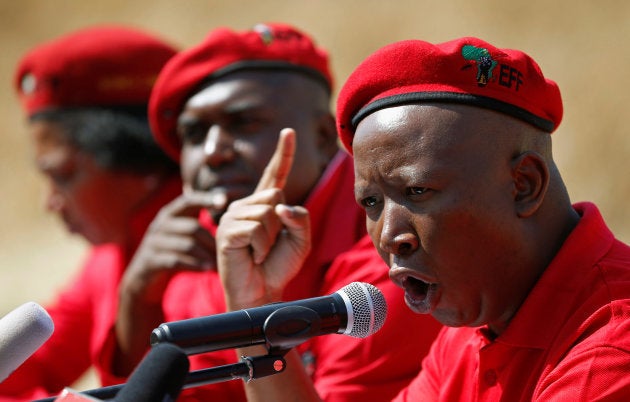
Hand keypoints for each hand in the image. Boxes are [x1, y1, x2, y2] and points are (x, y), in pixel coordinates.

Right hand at [120, 192, 219, 302]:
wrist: (144, 276)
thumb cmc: (173, 250)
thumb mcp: (181, 233)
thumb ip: (198, 222)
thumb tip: (231, 215)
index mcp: (170, 213)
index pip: (188, 200)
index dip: (205, 199)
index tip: (224, 201)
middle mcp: (160, 224)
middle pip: (192, 227)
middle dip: (212, 241)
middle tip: (226, 252)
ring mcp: (153, 243)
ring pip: (186, 245)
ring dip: (206, 255)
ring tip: (218, 263)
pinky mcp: (149, 261)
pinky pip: (176, 261)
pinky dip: (194, 265)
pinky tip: (207, 269)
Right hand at [216, 128, 311, 309]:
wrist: (262, 292)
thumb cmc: (278, 266)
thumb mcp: (301, 240)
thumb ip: (300, 217)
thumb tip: (280, 205)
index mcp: (264, 205)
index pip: (276, 174)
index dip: (283, 153)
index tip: (289, 131)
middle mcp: (246, 205)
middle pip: (275, 196)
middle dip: (282, 224)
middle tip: (269, 246)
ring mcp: (232, 216)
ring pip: (266, 213)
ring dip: (270, 239)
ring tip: (259, 252)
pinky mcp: (225, 231)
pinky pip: (255, 229)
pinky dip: (260, 247)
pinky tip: (251, 256)